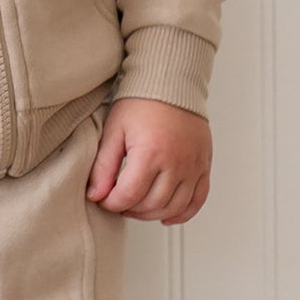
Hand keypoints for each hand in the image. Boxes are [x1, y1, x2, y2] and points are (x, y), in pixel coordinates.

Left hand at [88, 97, 211, 222]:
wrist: (171, 84)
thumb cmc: (140, 103)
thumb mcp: (114, 131)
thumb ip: (103, 166)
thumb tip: (95, 195)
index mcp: (150, 153)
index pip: (129, 195)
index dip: (112, 203)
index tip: (103, 200)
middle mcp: (176, 162)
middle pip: (152, 204)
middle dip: (130, 210)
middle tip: (117, 202)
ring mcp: (194, 166)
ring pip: (174, 206)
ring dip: (152, 214)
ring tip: (136, 207)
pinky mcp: (204, 165)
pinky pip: (198, 200)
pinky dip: (182, 213)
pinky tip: (165, 215)